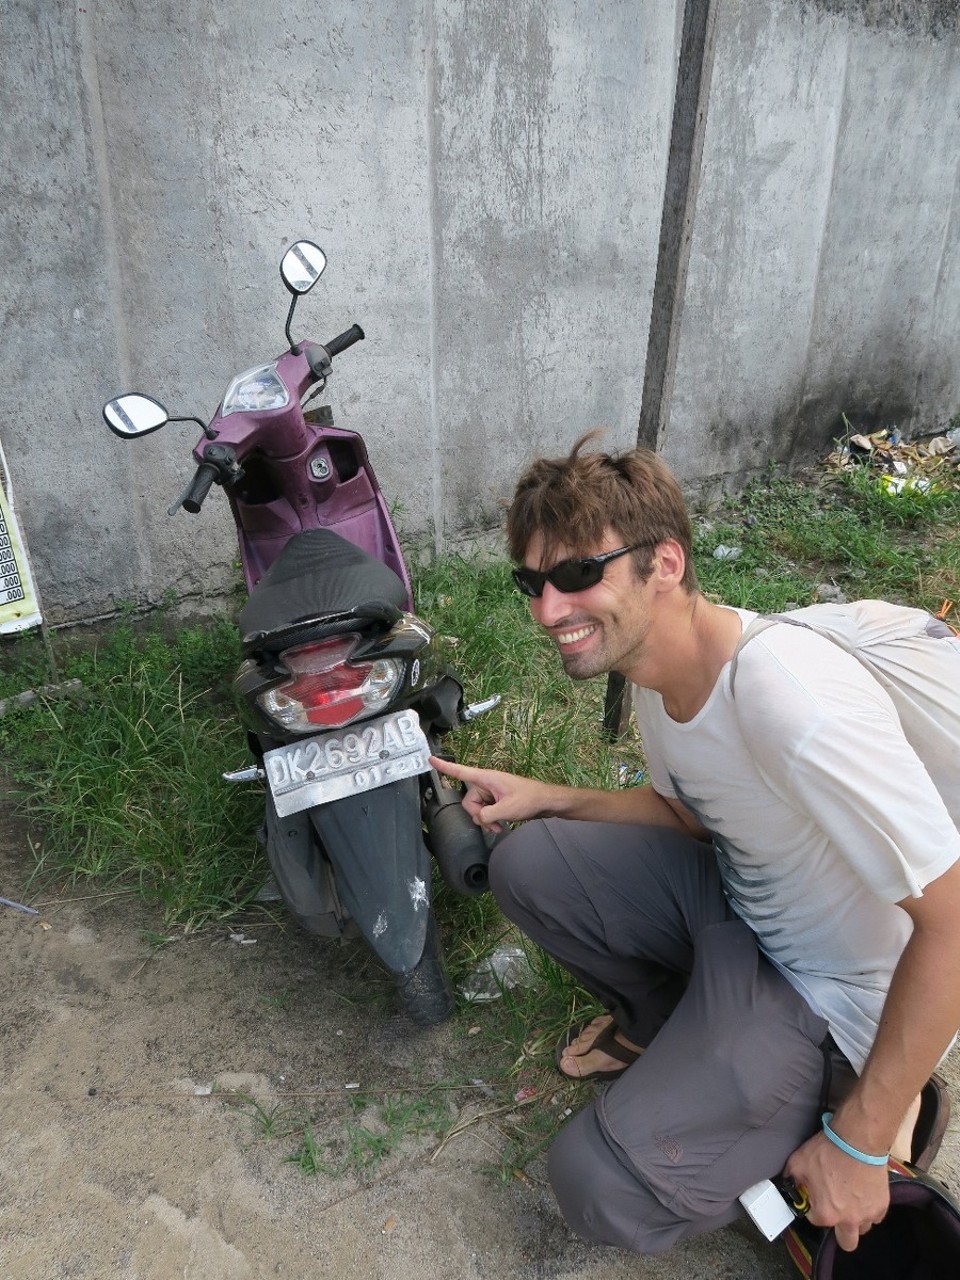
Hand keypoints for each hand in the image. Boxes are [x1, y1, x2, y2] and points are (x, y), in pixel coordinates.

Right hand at [428, 756, 551, 832]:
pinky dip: (490, 820)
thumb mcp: (507, 809)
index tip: (431, 759)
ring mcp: (491, 792)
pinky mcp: (496, 801)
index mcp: (487, 778)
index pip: (461, 772)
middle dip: (477, 814)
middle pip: (468, 800)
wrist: (546, 802)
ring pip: (476, 809)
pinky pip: (484, 811)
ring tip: (499, 825)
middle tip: (492, 821)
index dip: (445, 767)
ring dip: (485, 820)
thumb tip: (478, 818)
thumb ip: (487, 815)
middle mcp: (486, 783)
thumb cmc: (530, 799)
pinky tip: (499, 825)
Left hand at [784, 1130, 889, 1251]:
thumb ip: (791, 1179)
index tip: (816, 1196)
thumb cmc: (827, 1151)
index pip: (815, 1220)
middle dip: (839, 1231)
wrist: (857, 1140)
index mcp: (826, 1214)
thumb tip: (789, 1184)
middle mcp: (848, 1220)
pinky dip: (869, 1209)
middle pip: (846, 1243)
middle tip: (836, 1211)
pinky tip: (863, 1192)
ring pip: (862, 1229)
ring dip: (856, 1219)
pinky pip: (875, 1216)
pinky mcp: (882, 1206)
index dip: (813, 1207)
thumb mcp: (798, 1162)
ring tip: (850, 1198)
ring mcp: (868, 1214)